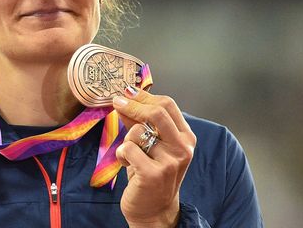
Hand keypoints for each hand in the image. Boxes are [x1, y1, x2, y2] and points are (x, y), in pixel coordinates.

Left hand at [113, 88, 196, 227]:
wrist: (154, 211)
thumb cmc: (151, 174)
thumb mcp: (150, 145)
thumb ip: (140, 122)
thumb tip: (125, 98)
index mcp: (186, 138)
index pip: (168, 105)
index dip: (145, 96)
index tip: (127, 92)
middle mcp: (182, 149)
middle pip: (157, 112)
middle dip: (133, 104)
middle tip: (116, 102)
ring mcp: (170, 162)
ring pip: (137, 132)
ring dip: (126, 139)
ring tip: (129, 154)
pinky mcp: (153, 174)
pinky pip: (128, 149)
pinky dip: (121, 154)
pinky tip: (126, 163)